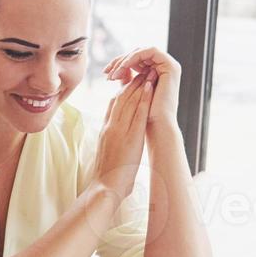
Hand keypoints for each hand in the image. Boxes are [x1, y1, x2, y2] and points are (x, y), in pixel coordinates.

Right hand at [92, 73, 152, 198]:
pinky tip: (150, 87)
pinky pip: (138, 112)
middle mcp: (110, 126)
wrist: (105, 187)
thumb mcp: (106, 152)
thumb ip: (110, 140)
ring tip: (147, 72)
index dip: (121, 90)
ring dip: (139, 84)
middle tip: (140, 70)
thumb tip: (115, 138)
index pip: (112, 104)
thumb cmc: (107, 176)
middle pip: (120, 98)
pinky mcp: (130, 136)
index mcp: (105, 130)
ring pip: (129, 101)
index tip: (129, 81)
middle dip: (130, 82)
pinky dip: (144, 98)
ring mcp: (119, 130)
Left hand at [105, 47, 180, 131]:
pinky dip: (135, 57)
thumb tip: (115, 71)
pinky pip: (150, 52)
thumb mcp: (132, 93)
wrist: (158, 126)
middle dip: (120, 61)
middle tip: (107, 72)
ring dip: (125, 60)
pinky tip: (122, 68)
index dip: (120, 64)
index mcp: (157, 72)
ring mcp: (169, 66)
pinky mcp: (171, 66)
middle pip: (139, 54)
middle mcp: (164, 67)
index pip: (136, 60)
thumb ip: (127, 80)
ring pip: (143, 52)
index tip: (106, 73)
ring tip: (113, 73)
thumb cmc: (145, 115)